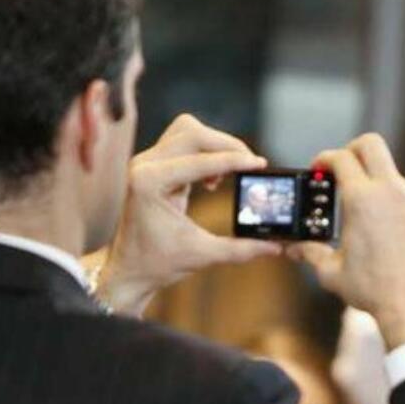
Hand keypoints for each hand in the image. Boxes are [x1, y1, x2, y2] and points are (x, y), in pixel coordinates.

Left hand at [96, 114, 280, 314]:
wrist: (128, 270)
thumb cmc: (157, 264)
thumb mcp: (203, 255)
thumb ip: (241, 249)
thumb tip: (275, 247)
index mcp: (149, 183)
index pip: (198, 159)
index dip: (233, 160)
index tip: (259, 164)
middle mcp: (144, 166)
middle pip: (193, 132)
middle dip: (227, 145)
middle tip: (250, 164)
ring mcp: (147, 163)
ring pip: (188, 132)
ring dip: (215, 146)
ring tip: (228, 175)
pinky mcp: (153, 166)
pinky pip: (183, 145)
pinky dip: (205, 155)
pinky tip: (212, 181)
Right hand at [287, 134, 404, 348]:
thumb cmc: (373, 292)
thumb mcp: (332, 273)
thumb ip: (311, 253)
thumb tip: (293, 248)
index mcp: (361, 200)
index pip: (340, 158)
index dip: (325, 159)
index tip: (320, 169)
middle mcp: (392, 191)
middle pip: (371, 144)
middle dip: (353, 149)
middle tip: (346, 168)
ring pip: (394, 179)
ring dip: (380, 191)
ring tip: (373, 225)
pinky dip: (402, 211)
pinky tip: (397, 239)